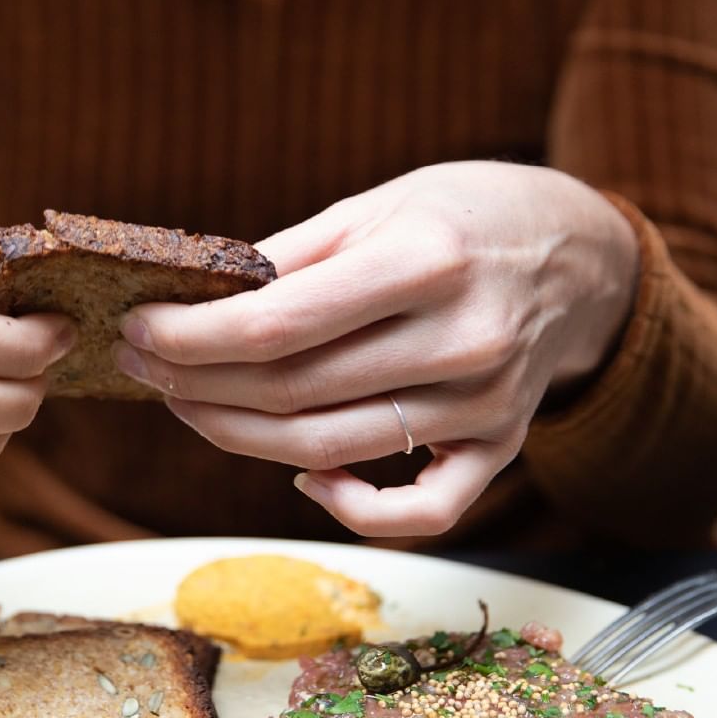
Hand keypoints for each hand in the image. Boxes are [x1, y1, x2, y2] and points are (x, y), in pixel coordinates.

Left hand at [113, 162, 638, 537]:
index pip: (276, 325)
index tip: (135, 330)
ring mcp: (486, 407)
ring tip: (184, 402)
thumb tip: (198, 306)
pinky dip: (347, 507)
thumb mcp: (377, 205)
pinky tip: (300, 474)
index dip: (188, 337)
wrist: (581, 255)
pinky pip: (420, 512)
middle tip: (141, 365)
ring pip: (328, 450)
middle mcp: (462, 342)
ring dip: (235, 435)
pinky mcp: (501, 448)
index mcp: (426, 262)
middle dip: (192, 384)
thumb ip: (290, 258)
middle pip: (290, 393)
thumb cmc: (465, 216)